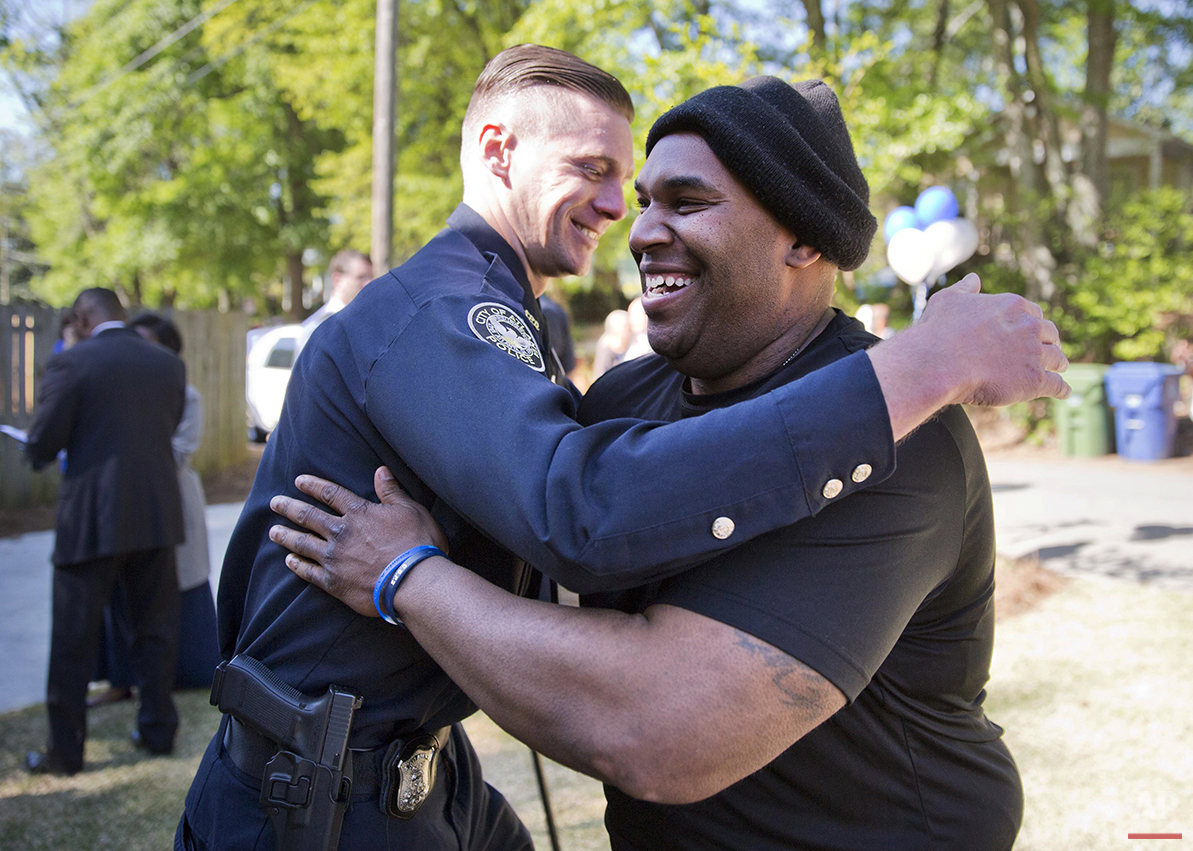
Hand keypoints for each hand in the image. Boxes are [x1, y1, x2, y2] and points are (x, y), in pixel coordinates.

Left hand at [269, 467, 448, 616]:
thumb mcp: (410, 510)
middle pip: (308, 516)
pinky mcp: (333, 582)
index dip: (313, 485)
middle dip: (289, 508)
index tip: (298, 481)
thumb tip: (381, 471)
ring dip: (286, 536)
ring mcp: (334, 558)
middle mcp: (341, 533)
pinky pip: (308, 572)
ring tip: (273, 531)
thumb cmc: (417, 544)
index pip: (330, 494)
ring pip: (303, 543)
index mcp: (359, 513)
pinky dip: (297, 566)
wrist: (413, 581)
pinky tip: (289, 561)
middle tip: (274, 502)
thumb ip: (392, 491)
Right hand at [913, 274, 1070, 405]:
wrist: (937, 363)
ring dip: (1058, 364)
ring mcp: (1034, 354)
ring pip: (1057, 359)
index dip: (1033, 323)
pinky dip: (1062, 389)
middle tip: (1048, 350)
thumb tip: (974, 279)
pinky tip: (1064, 392)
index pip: (1034, 313)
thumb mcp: (948, 300)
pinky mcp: (1035, 380)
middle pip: (1050, 334)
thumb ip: (965, 289)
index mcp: (1012, 306)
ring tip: (1059, 370)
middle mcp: (1029, 327)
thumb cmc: (938, 332)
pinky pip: (1057, 385)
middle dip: (1050, 342)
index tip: (1031, 332)